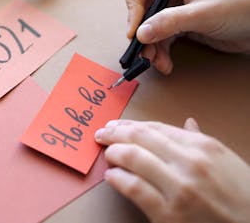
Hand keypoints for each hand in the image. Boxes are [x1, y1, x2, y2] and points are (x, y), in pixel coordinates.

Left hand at [94, 118, 249, 222]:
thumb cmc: (242, 196)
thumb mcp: (226, 161)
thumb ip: (200, 141)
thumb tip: (187, 123)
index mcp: (203, 147)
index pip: (156, 128)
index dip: (130, 125)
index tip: (115, 125)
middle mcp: (190, 162)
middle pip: (140, 138)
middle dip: (115, 134)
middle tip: (102, 135)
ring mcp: (179, 188)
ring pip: (134, 158)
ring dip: (114, 153)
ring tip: (108, 154)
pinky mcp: (169, 213)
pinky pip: (135, 188)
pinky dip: (118, 179)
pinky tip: (112, 176)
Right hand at [122, 0, 249, 74]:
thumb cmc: (242, 7)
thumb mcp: (203, 14)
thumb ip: (170, 22)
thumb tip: (141, 33)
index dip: (132, 7)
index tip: (135, 30)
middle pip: (139, 9)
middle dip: (141, 33)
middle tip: (143, 51)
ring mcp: (173, 6)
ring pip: (147, 28)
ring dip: (149, 48)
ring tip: (157, 62)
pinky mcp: (177, 23)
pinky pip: (158, 38)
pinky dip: (159, 52)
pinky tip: (165, 63)